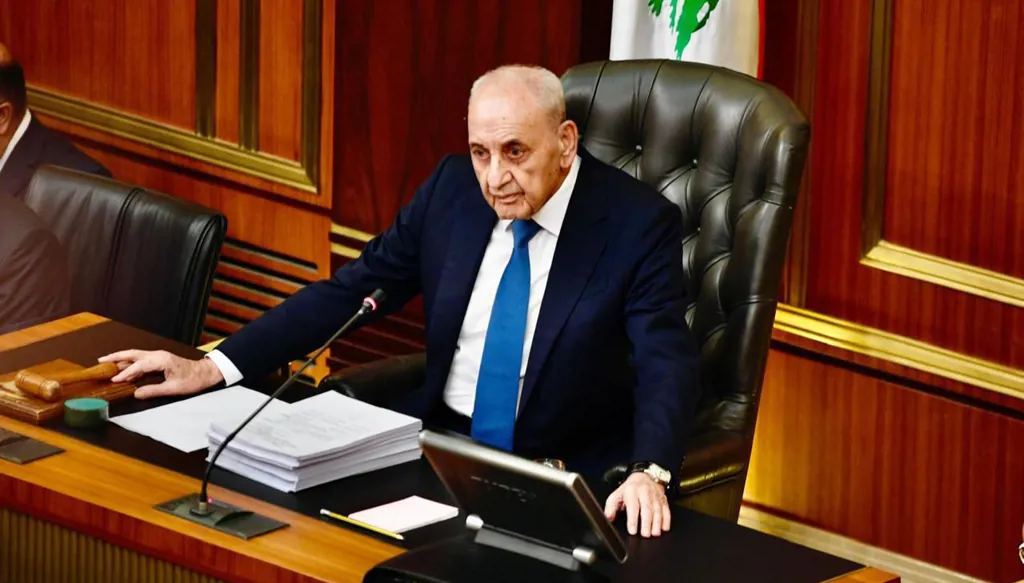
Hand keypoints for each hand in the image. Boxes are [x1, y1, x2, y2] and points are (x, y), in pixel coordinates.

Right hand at [98, 350, 223, 398]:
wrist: (205, 373)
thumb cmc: (192, 380)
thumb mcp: (173, 388)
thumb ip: (153, 391)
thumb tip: (136, 394)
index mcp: (160, 360)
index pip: (138, 366)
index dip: (125, 373)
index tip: (114, 379)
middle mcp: (157, 355)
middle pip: (132, 354)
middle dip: (116, 357)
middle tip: (100, 361)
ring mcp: (158, 356)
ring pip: (135, 356)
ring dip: (121, 359)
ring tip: (106, 363)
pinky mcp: (159, 360)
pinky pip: (140, 360)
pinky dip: (129, 363)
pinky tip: (123, 370)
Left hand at [604, 471, 670, 537]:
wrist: (645, 476)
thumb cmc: (630, 488)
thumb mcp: (617, 494)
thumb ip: (611, 506)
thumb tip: (608, 518)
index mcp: (631, 492)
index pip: (632, 506)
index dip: (632, 519)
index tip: (632, 530)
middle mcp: (644, 493)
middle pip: (647, 509)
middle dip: (647, 523)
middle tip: (645, 534)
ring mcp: (655, 496)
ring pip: (657, 510)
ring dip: (657, 523)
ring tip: (655, 533)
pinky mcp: (663, 500)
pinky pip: (666, 509)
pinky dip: (666, 519)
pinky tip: (665, 528)